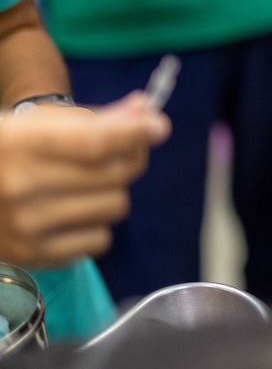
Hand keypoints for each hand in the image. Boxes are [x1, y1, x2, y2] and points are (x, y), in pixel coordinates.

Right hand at [0, 91, 170, 265]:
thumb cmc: (14, 148)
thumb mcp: (45, 122)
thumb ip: (99, 119)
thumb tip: (148, 113)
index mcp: (19, 142)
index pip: (93, 142)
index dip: (133, 134)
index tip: (158, 127)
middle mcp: (19, 185)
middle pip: (114, 175)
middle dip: (129, 159)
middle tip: (122, 153)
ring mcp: (26, 225)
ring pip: (115, 206)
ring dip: (113, 192)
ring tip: (87, 185)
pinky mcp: (34, 255)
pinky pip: (101, 240)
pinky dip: (97, 225)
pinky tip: (74, 212)